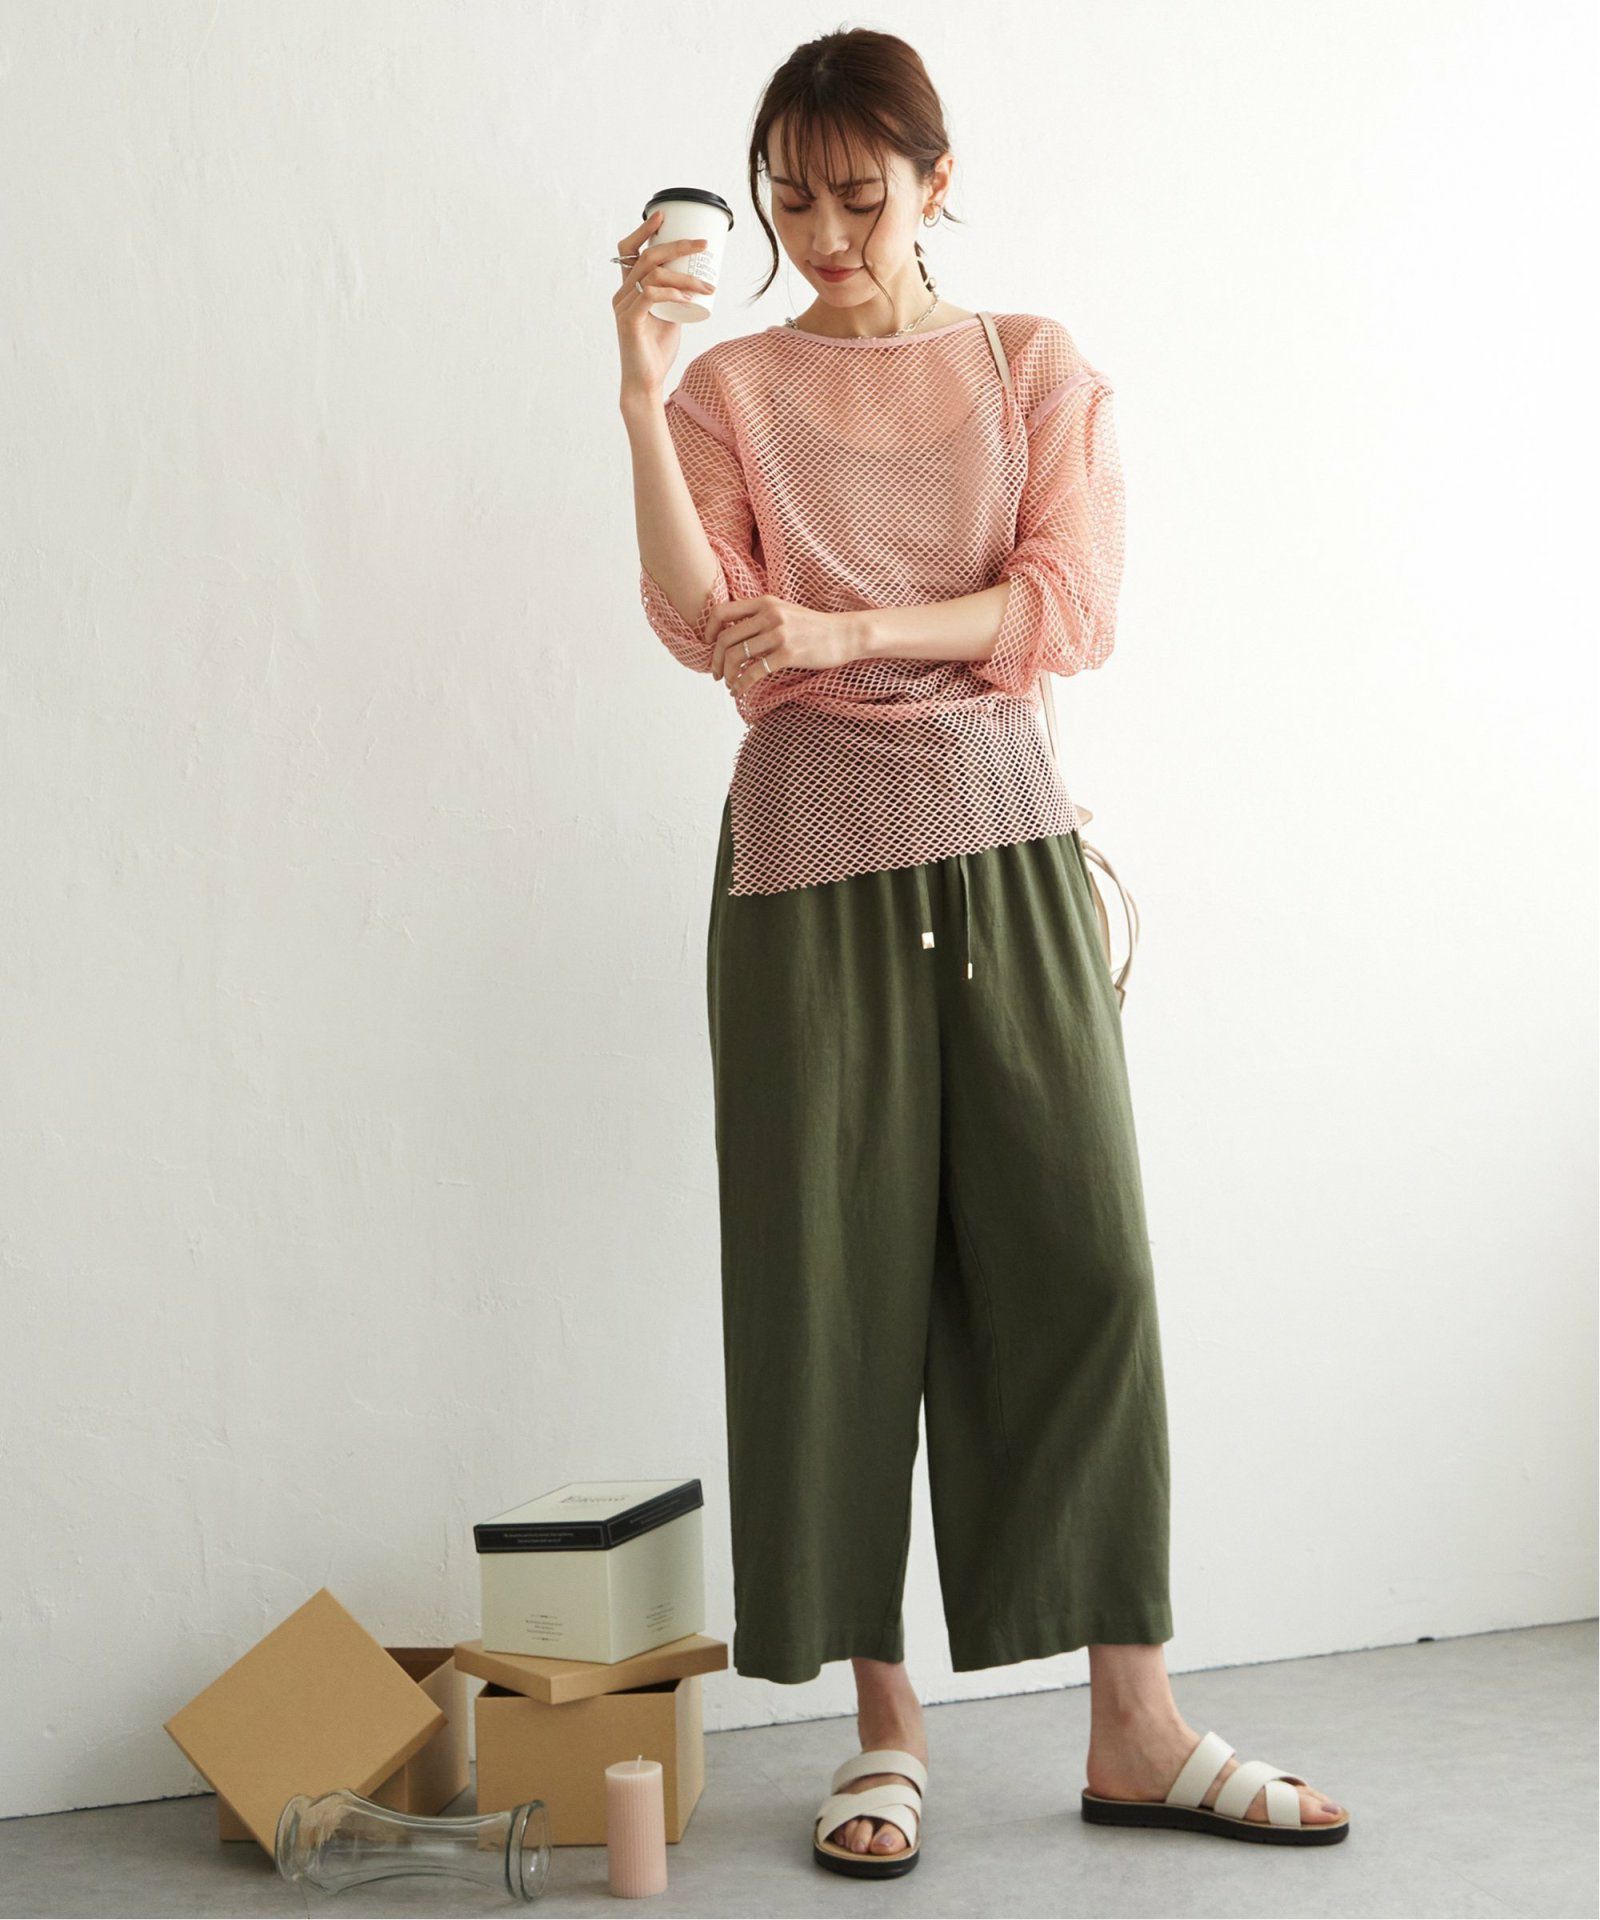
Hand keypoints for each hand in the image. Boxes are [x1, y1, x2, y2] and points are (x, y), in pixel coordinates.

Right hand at [612, 208, 716, 399]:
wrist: (646, 383)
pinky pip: (651, 296)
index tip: (664, 216)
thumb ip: (675, 298)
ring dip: (685, 276)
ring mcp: (623, 307)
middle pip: (646, 256)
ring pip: (652, 275)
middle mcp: (622, 295)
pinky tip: (688, 297)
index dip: (643, 230)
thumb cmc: (656, 352)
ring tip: (708, 286)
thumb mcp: (671, 318)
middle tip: (703, 244)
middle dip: (676, 245)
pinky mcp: (629, 321)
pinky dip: (673, 293)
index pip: (629, 251)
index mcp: (628, 290)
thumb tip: (693, 281)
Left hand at [705, 597, 865, 695]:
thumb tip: (732, 634)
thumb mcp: (785, 612)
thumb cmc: (813, 627)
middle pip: (725, 638)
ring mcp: (779, 634)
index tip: (708, 646)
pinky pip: (755, 672)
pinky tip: (739, 691)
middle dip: (715, 660)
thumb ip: (760, 617)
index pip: (722, 612)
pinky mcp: (788, 654)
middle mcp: (769, 615)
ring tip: (729, 684)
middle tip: (716, 674)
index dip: (708, 631)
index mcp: (765, 603)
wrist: (845, 634)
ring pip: (736, 656)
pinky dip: (742, 684)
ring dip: (727, 675)